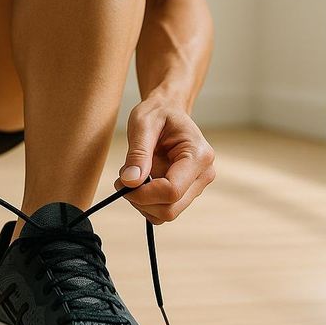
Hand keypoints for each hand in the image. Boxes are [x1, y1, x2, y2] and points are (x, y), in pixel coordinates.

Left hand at [115, 97, 214, 223]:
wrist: (169, 110)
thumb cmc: (158, 113)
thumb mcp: (142, 124)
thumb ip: (137, 153)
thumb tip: (130, 182)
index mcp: (199, 156)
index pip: (172, 191)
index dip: (143, 194)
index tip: (122, 182)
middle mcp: (203, 174)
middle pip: (170, 209)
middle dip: (140, 200)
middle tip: (123, 179)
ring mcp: (197, 186)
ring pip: (166, 214)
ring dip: (142, 201)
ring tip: (134, 174)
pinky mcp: (187, 192)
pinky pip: (163, 210)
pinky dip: (146, 202)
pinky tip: (142, 181)